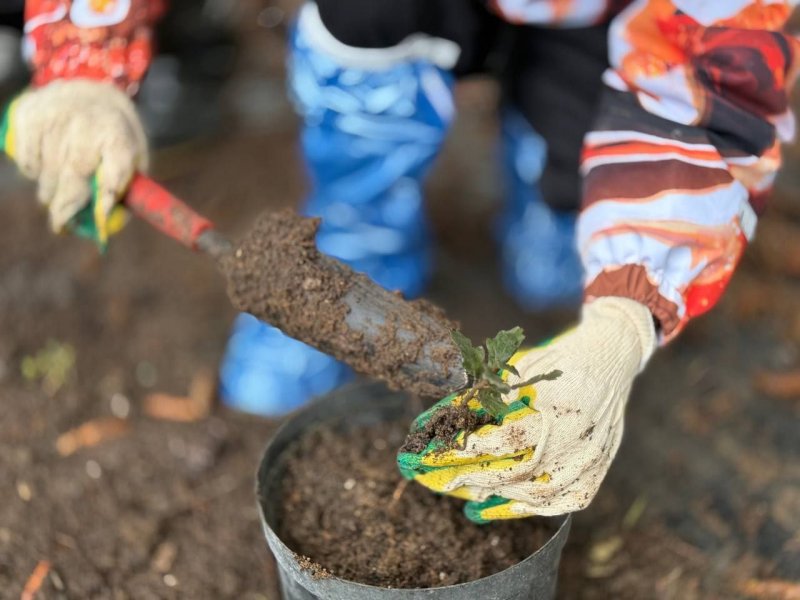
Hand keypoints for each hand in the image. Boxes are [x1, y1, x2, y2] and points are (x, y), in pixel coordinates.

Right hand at [2, 79, 147, 242]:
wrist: (88, 85)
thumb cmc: (114, 132)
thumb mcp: (134, 153)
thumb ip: (127, 187)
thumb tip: (105, 225)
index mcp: (119, 134)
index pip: (116, 170)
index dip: (107, 196)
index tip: (99, 216)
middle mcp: (86, 123)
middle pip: (73, 178)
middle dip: (66, 207)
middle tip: (62, 223)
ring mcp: (54, 117)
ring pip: (47, 175)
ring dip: (50, 192)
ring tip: (58, 189)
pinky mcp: (28, 115)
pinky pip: (27, 163)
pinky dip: (34, 173)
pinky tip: (45, 166)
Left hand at [398, 297, 655, 521]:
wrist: (612, 358)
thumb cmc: (558, 359)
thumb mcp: (522, 368)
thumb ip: (489, 396)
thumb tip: (445, 418)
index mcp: (559, 405)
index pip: (508, 438)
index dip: (471, 449)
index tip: (440, 451)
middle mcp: (578, 437)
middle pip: (517, 471)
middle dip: (472, 477)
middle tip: (440, 478)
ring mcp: (590, 459)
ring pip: (536, 493)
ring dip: (494, 495)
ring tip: (461, 492)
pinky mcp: (596, 472)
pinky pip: (560, 503)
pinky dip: (524, 509)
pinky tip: (493, 506)